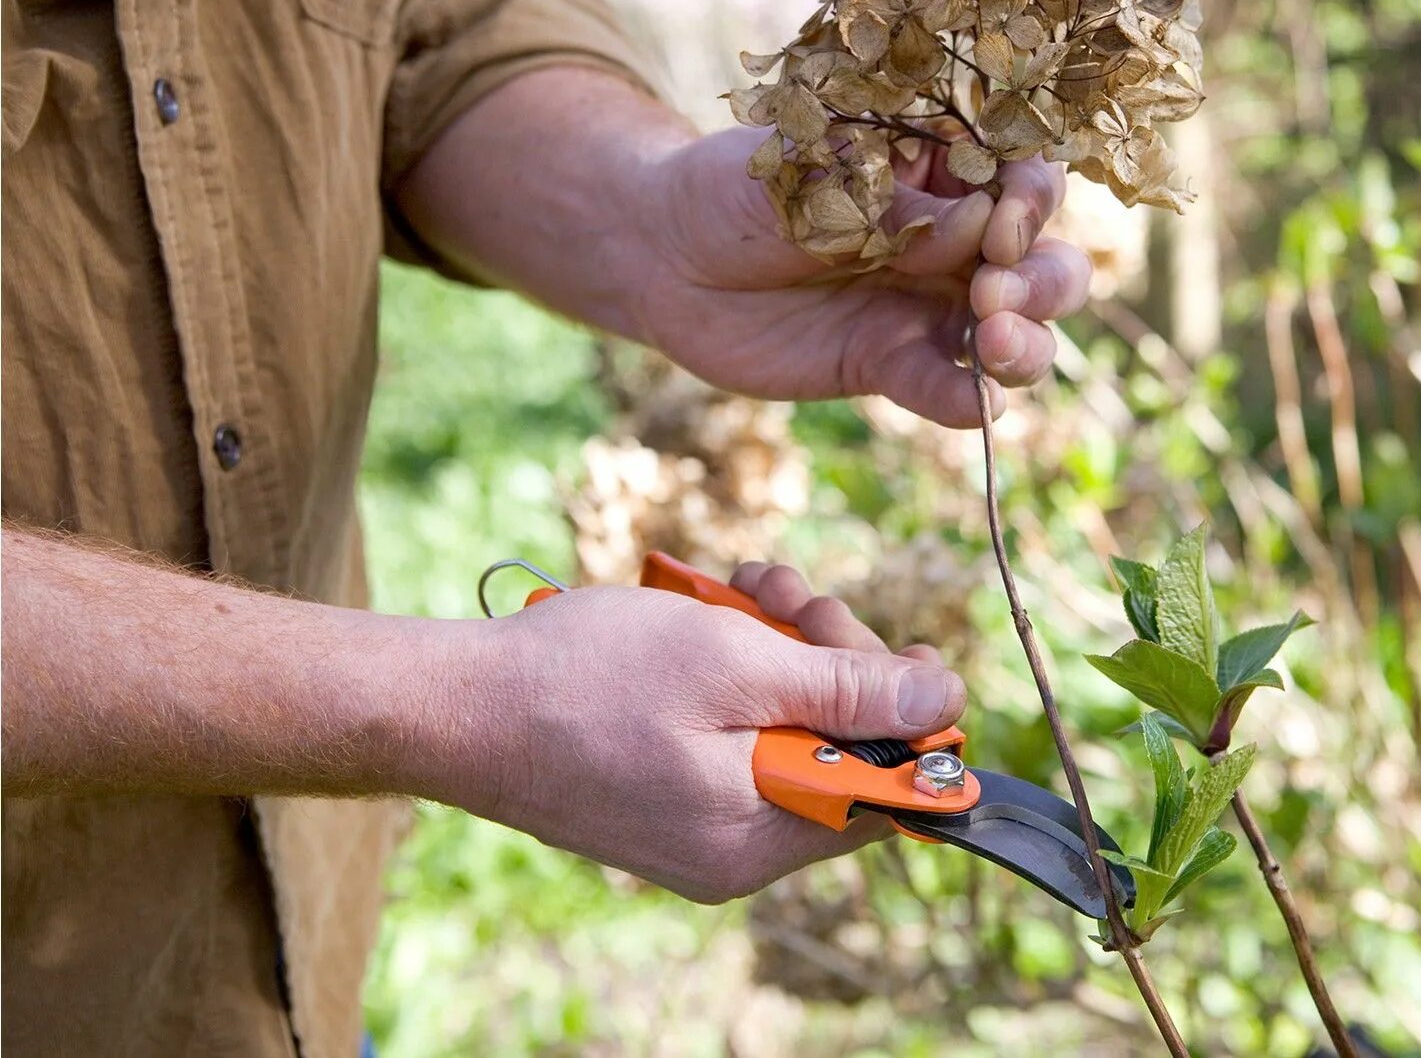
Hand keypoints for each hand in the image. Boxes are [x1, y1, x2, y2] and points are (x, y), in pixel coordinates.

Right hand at [433, 563, 965, 903]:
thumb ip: (849, 691)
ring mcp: (695, 827)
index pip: (888, 793)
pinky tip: (715, 615)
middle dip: (832, 657)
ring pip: (787, 728)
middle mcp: (734, 851)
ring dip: (783, 647)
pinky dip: (736, 670)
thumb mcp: (737, 665)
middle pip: (840, 751)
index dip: (907, 714)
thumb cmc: (585, 680)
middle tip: (791, 596)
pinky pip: (734, 736)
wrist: (455, 703)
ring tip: (746, 588)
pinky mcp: (663, 796)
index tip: (900, 648)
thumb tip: (946, 701)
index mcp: (759, 838)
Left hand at [637, 126, 1090, 427]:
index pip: (1025, 174)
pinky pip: (951, 388)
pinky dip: (973, 401)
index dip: (1032, 198)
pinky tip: (975, 404)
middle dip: (1042, 279)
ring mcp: (931, 306)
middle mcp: (956, 237)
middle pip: (1044, 260)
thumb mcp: (804, 177)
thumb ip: (888, 204)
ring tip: (995, 343)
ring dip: (1029, 342)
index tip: (1001, 221)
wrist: (665, 258)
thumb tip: (973, 227)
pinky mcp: (895, 364)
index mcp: (942, 166)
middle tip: (994, 292)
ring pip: (1021, 330)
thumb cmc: (735, 190)